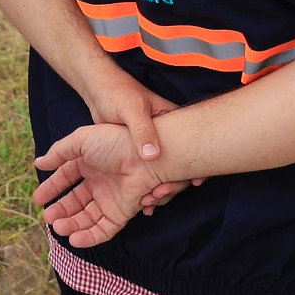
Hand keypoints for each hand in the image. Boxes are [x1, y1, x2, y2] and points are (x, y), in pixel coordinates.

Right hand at [33, 123, 165, 247]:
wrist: (144, 157)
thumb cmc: (114, 143)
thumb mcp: (81, 140)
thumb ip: (59, 152)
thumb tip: (39, 163)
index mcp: (90, 163)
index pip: (66, 178)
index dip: (52, 188)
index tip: (37, 200)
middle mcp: (100, 182)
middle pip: (75, 201)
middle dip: (60, 210)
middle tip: (47, 218)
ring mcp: (110, 198)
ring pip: (87, 217)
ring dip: (72, 224)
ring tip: (58, 227)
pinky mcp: (121, 213)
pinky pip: (103, 229)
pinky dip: (89, 236)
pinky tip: (74, 239)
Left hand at [82, 75, 203, 213]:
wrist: (100, 91)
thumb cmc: (118, 94)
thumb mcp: (130, 109)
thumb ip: (142, 129)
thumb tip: (153, 155)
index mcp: (170, 121)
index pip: (190, 145)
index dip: (194, 165)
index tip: (195, 182)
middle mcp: (166, 135)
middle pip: (180, 164)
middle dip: (175, 183)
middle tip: (160, 195)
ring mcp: (153, 146)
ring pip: (165, 173)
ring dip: (161, 189)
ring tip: (149, 202)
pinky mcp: (139, 154)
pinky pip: (149, 175)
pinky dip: (148, 188)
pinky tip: (143, 202)